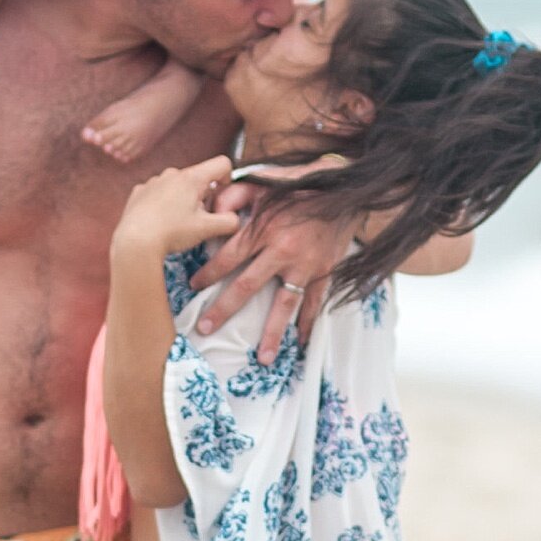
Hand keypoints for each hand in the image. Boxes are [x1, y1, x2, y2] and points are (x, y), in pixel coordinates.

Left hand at [111, 158, 241, 266]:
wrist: (135, 242)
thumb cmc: (172, 233)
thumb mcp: (207, 229)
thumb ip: (229, 222)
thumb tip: (234, 218)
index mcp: (192, 178)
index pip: (221, 164)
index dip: (228, 177)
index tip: (221, 193)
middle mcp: (172, 174)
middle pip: (198, 177)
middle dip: (202, 194)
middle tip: (197, 218)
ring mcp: (154, 181)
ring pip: (177, 185)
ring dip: (182, 198)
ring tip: (176, 222)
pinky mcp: (139, 191)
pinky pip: (158, 192)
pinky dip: (162, 203)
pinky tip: (159, 221)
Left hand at [191, 168, 355, 362]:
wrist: (346, 187)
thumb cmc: (301, 184)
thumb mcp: (265, 182)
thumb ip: (236, 194)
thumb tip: (213, 208)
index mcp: (264, 229)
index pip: (228, 257)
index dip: (209, 273)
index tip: (194, 286)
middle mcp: (282, 251)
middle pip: (247, 287)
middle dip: (223, 309)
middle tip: (205, 328)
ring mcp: (305, 265)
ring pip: (284, 305)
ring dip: (272, 333)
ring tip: (263, 358)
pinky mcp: (325, 270)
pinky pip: (315, 302)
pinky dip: (309, 323)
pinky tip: (302, 341)